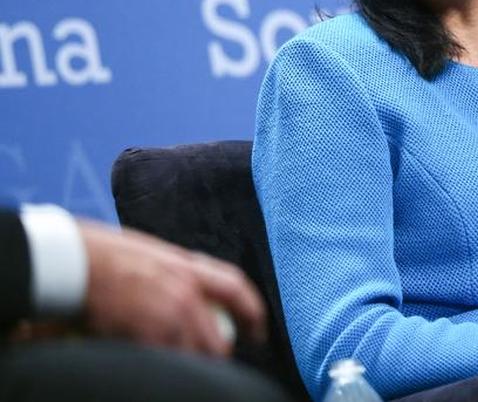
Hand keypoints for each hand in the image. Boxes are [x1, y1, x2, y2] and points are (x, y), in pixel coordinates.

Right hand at [78, 220, 267, 356]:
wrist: (73, 263)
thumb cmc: (102, 256)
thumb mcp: (151, 254)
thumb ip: (174, 273)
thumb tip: (186, 290)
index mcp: (188, 268)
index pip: (236, 289)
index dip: (253, 313)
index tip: (258, 332)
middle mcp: (187, 293)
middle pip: (217, 341)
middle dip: (215, 357)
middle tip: (207, 362)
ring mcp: (169, 317)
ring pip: (193, 358)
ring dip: (187, 365)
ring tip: (174, 366)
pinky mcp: (149, 338)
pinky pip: (165, 364)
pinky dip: (160, 368)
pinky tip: (148, 367)